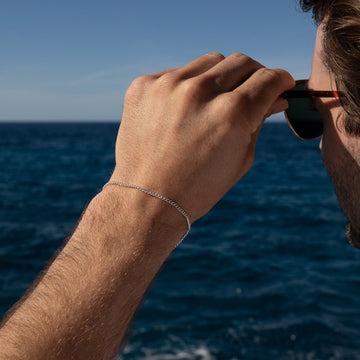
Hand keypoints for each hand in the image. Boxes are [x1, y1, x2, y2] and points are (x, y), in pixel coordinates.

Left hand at [111, 52, 293, 222]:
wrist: (147, 200)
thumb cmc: (198, 188)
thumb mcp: (240, 159)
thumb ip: (259, 122)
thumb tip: (276, 98)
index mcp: (231, 114)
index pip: (268, 78)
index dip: (280, 81)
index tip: (280, 84)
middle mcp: (200, 92)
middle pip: (241, 62)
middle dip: (253, 75)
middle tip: (250, 92)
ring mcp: (168, 85)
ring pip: (209, 63)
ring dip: (219, 79)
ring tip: (211, 105)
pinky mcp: (143, 86)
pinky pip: (177, 73)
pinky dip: (187, 87)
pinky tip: (181, 111)